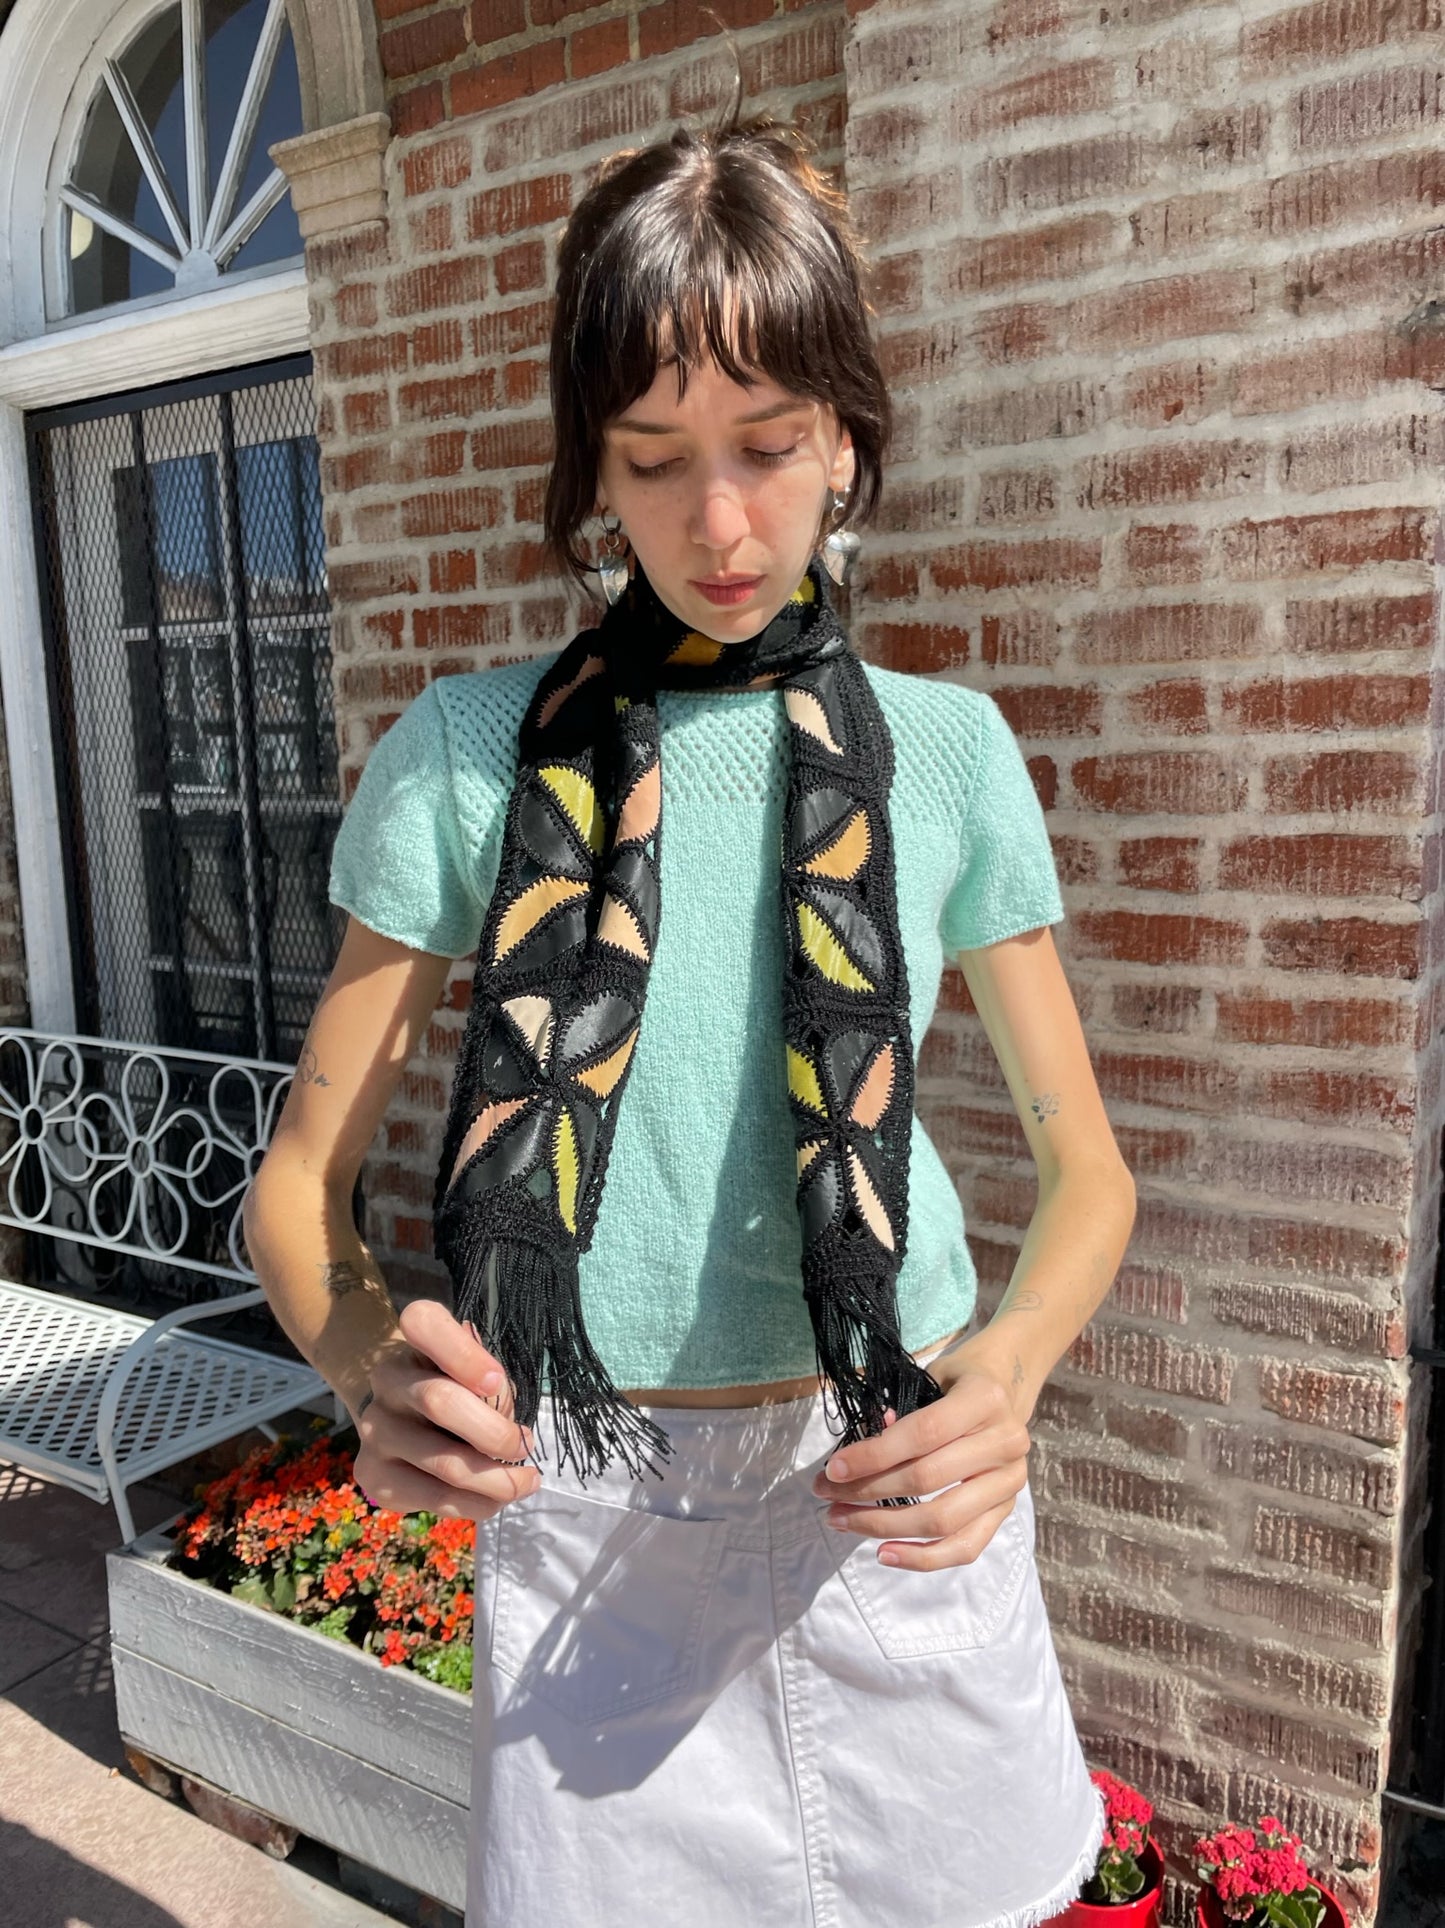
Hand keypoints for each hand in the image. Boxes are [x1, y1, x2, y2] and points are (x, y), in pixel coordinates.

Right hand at [351, 1298, 540, 1523]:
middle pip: (439, 1401)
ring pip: (443, 1462)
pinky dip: (475, 1503)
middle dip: (495, 1432)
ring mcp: (373, 1428)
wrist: (402, 1412)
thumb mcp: (478, 1366)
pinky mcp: (373, 1474)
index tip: (497, 1381)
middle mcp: (385, 1378)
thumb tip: (504, 1422)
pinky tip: (496, 1500)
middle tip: (526, 1445)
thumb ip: (492, 1382)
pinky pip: (433, 1497)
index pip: (423, 1323)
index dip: (462, 1354)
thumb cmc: (457, 1381)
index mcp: (412, 1338)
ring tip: (525, 1482)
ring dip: (496, 1479)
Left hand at [809, 1345, 1030, 1570]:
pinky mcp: (1006, 1512)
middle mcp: (1006, 1442)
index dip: (874, 1455)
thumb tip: (857, 1458)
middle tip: (826, 1495)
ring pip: (943, 1520)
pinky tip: (883, 1554)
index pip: (923, 1433)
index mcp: (984, 1399)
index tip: (832, 1469)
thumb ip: (899, 1412)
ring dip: (884, 1526)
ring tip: (842, 1521)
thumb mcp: (928, 1379)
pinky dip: (922, 1558)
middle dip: (868, 1491)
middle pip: (927, 1479)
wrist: (1003, 1393)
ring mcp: (1010, 1482)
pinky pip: (965, 1547)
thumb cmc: (954, 1383)